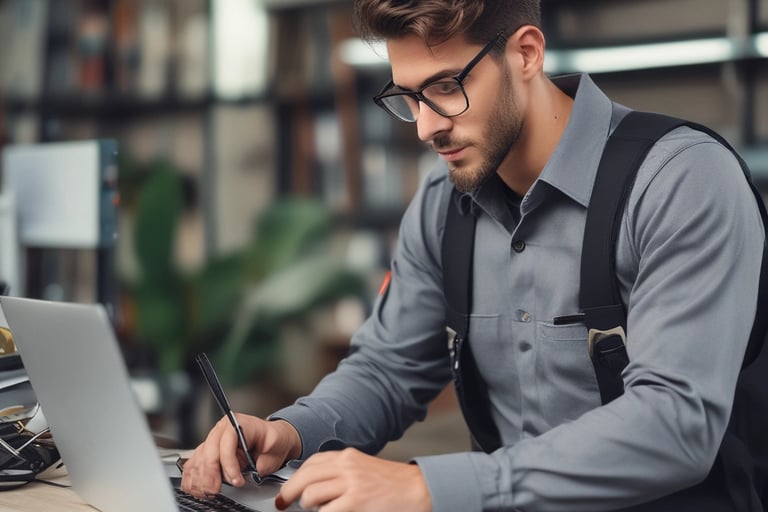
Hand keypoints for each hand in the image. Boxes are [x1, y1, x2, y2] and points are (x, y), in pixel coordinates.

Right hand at [180, 415, 300, 497]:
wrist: (272, 439)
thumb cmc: (273, 440)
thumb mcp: (274, 449)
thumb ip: (261, 463)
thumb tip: (249, 476)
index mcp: (239, 423)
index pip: (226, 442)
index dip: (228, 464)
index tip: (236, 480)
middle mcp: (222, 429)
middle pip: (208, 451)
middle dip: (211, 475)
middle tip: (217, 490)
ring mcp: (213, 439)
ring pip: (199, 459)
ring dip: (201, 479)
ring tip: (211, 492)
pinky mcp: (208, 451)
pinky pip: (194, 463)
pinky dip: (194, 478)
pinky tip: (199, 488)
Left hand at [275, 448, 430, 511]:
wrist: (418, 491)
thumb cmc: (393, 484)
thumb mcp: (363, 470)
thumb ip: (341, 473)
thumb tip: (313, 485)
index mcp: (348, 456)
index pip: (311, 463)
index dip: (294, 479)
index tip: (287, 491)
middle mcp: (347, 466)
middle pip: (304, 477)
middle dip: (289, 493)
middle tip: (284, 504)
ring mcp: (350, 484)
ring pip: (310, 496)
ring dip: (307, 507)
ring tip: (316, 511)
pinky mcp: (355, 503)